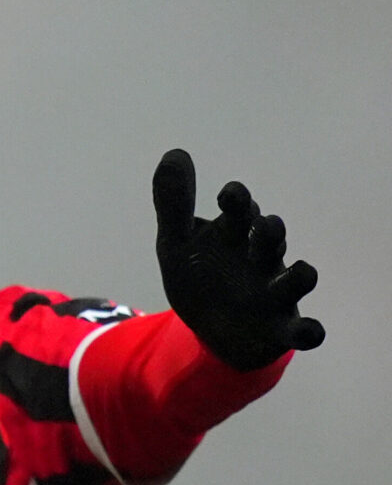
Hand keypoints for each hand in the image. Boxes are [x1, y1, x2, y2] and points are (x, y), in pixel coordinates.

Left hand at [153, 149, 323, 370]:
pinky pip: (302, 330)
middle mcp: (261, 259)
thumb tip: (175, 152)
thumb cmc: (201, 278)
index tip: (228, 195)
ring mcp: (275, 293)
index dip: (237, 202)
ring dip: (301, 274)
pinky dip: (309, 332)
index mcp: (235, 236)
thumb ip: (174, 204)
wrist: (212, 332)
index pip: (240, 211)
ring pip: (297, 279)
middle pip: (271, 239)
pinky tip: (310, 332)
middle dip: (269, 231)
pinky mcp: (280, 328)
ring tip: (301, 270)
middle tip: (262, 225)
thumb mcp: (178, 244)